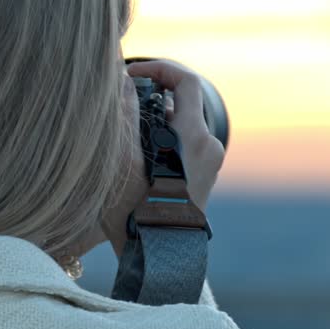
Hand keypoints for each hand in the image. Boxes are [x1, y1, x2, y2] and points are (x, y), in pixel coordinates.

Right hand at [91, 59, 225, 257]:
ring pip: (181, 123)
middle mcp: (209, 147)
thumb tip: (123, 80)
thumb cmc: (136, 214)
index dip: (158, 67)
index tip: (130, 73)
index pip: (185, 81)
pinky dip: (160, 135)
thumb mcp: (121, 160)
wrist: (159, 261)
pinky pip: (182, 142)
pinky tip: (135, 152)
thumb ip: (123, 114)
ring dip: (153, 116)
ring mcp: (208, 163)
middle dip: (151, 93)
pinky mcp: (201, 176)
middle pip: (184, 101)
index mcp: (195, 138)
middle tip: (122, 98)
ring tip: (123, 128)